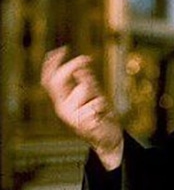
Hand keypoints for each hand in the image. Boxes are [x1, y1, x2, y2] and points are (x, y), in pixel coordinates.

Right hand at [41, 46, 123, 169]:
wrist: (109, 140)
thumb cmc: (100, 115)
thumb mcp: (93, 95)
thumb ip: (85, 81)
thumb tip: (82, 66)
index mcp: (62, 101)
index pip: (49, 80)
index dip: (52, 64)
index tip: (61, 49)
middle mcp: (62, 108)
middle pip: (58, 81)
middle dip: (71, 66)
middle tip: (85, 59)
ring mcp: (71, 116)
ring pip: (83, 88)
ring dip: (96, 91)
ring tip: (100, 105)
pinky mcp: (83, 122)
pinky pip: (96, 102)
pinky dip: (103, 105)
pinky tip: (103, 114)